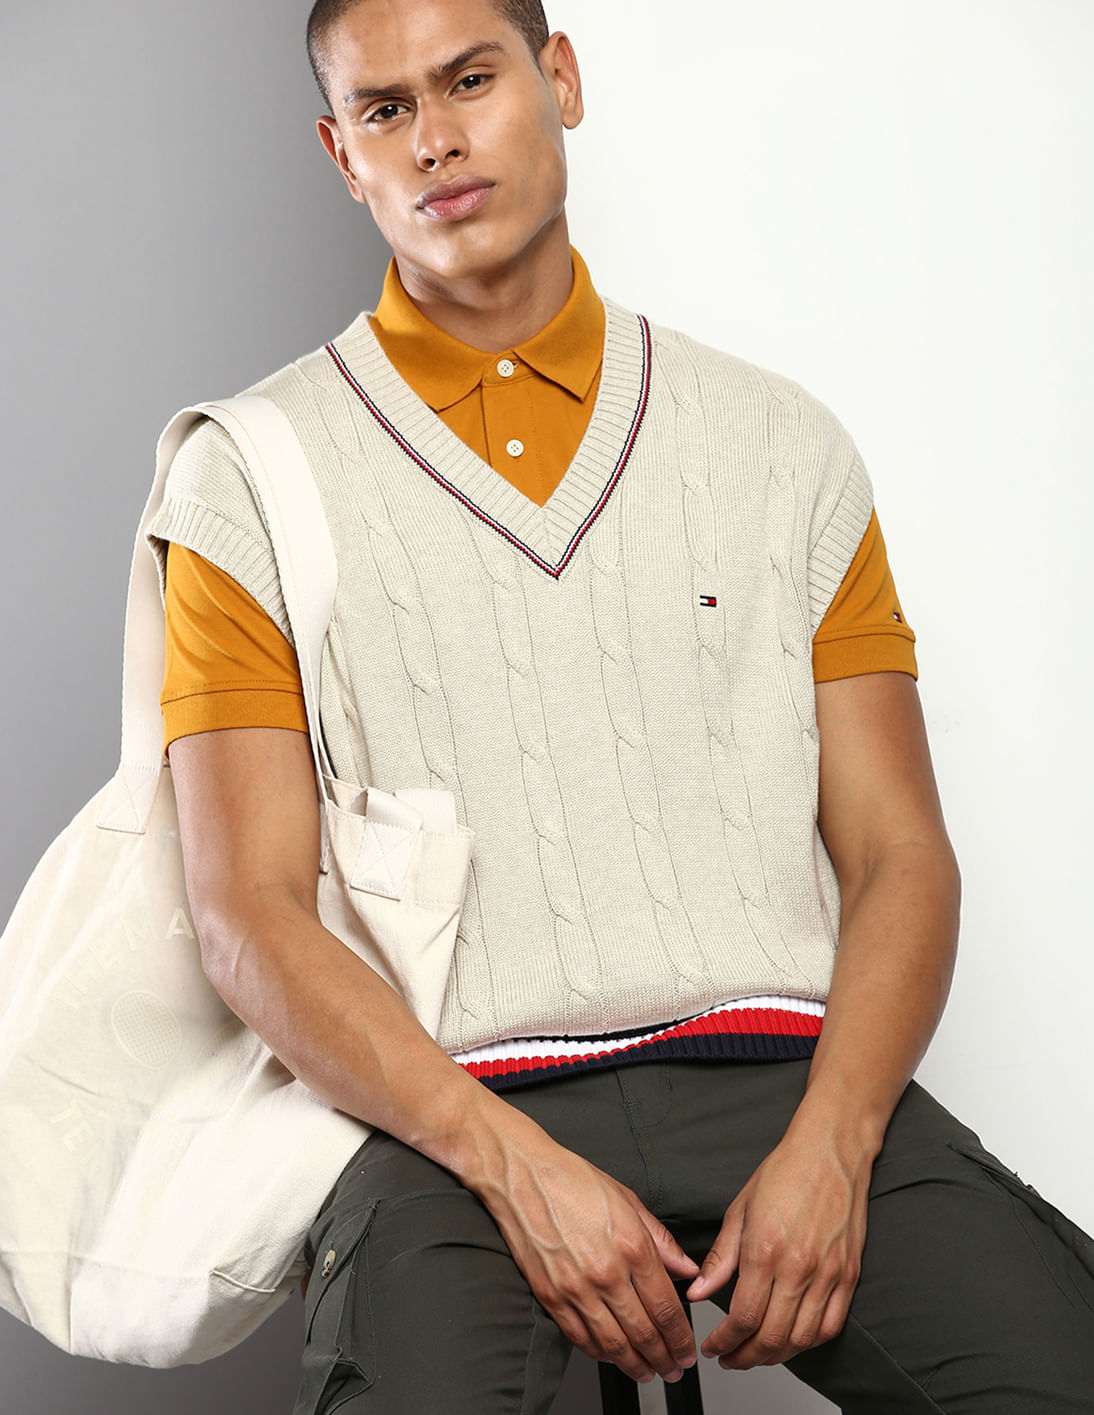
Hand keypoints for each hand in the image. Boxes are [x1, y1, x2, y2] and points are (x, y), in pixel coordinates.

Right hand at [472, 1122, 699, 1383]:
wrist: (522, 1174)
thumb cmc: (573, 1180)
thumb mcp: (628, 1200)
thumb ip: (661, 1241)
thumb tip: (688, 1269)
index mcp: (632, 1246)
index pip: (666, 1307)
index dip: (680, 1336)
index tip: (687, 1348)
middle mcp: (606, 1272)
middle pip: (644, 1332)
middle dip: (664, 1358)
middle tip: (674, 1369)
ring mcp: (576, 1287)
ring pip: (613, 1344)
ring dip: (635, 1365)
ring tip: (648, 1372)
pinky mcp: (549, 1295)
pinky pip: (579, 1337)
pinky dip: (599, 1354)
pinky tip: (612, 1356)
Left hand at [687, 1127, 869, 1369]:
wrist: (830, 1150)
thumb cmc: (785, 1172)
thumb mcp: (740, 1209)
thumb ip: (720, 1258)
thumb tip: (698, 1292)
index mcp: (765, 1249)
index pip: (742, 1317)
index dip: (723, 1341)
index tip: (711, 1346)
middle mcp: (799, 1267)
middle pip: (771, 1337)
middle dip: (745, 1357)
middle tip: (729, 1359)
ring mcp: (828, 1274)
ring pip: (801, 1339)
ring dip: (775, 1356)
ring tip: (755, 1353)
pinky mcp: (849, 1275)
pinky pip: (830, 1326)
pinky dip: (809, 1343)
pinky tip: (791, 1340)